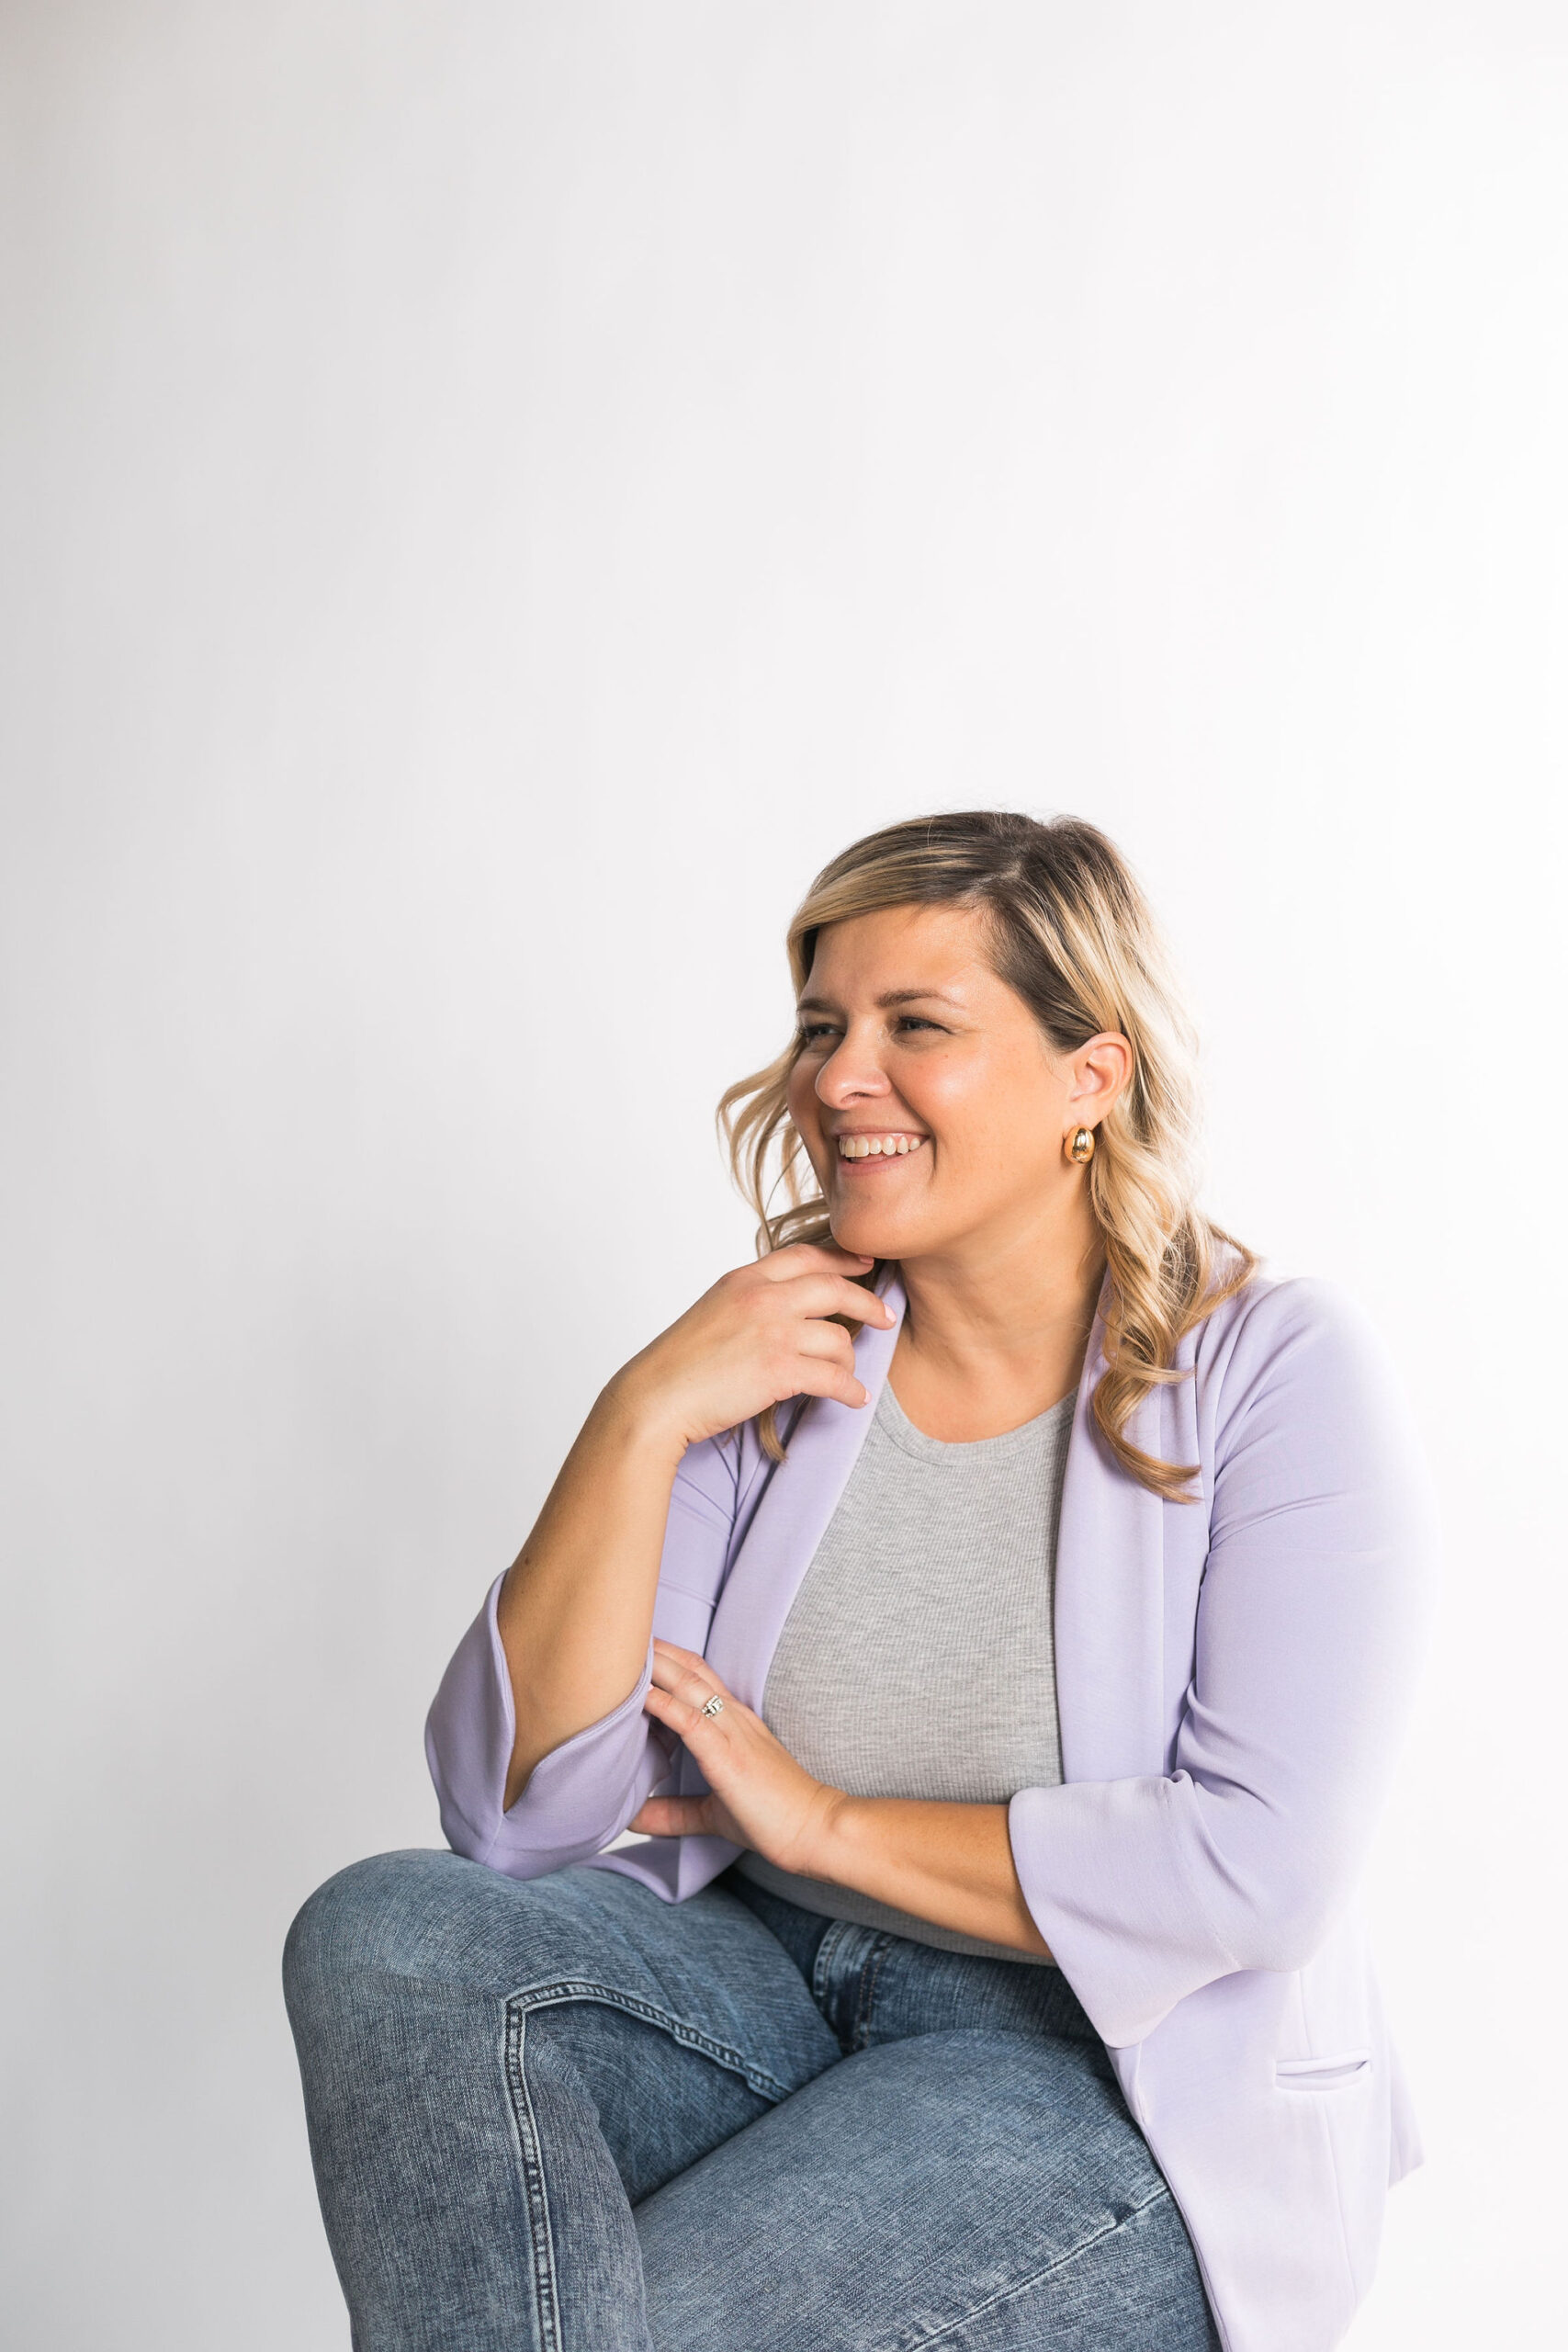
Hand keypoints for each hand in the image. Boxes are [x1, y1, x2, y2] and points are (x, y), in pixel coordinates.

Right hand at [608, 1243, 894, 1456]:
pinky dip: (850, 1390)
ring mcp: (772, 1333)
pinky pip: (834, 1378)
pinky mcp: (779, 1371)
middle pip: (834, 1288)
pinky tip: (853, 1397)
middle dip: (867, 1301)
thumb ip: (750, 1300)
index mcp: (744, 1279)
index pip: (805, 1256)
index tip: (864, 1264)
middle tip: (885, 1315)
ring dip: (851, 1359)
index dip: (841, 1258)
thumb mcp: (714, 1310)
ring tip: (849, 1373)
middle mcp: (762, 1298)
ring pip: (839, 1338)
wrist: (656, 1398)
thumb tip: (787, 1306)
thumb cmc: (679, 1363)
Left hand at [628, 1642, 843, 1874]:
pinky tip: (642, 1696)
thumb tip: (633, 1819)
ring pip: (689, 1686)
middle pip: (690, 1670)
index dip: (668, 1659)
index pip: (698, 1677)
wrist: (814, 1828)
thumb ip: (673, 1812)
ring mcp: (731, 1732)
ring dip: (656, 1666)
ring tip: (624, 1649)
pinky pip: (692, 1722)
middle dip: (656, 1649)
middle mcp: (732, 1717)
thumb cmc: (772, 1815)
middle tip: (622, 1630)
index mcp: (733, 1721)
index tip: (636, 1647)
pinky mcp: (727, 1756)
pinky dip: (665, 1705)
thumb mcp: (713, 1812)